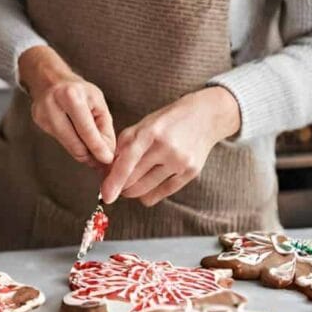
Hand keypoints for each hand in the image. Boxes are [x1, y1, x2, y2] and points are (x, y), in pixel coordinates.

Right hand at [19, 46, 114, 166]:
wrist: (49, 78)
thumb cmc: (78, 89)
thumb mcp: (97, 101)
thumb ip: (104, 127)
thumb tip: (107, 153)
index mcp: (71, 96)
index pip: (86, 130)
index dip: (98, 148)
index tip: (108, 160)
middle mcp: (53, 105)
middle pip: (75, 143)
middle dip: (91, 155)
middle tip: (102, 161)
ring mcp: (43, 115)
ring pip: (67, 146)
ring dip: (83, 152)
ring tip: (93, 152)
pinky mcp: (39, 122)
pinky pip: (61, 141)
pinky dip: (73, 144)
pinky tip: (79, 139)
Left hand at [100, 86, 240, 205]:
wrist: (205, 116)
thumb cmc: (168, 120)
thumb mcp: (144, 124)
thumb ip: (124, 144)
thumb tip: (106, 170)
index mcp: (150, 132)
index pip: (128, 161)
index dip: (114, 180)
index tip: (106, 195)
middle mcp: (166, 148)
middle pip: (134, 179)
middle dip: (120, 185)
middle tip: (114, 183)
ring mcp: (180, 162)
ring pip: (146, 189)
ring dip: (132, 191)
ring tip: (129, 184)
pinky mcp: (191, 173)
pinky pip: (163, 193)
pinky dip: (148, 194)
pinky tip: (145, 187)